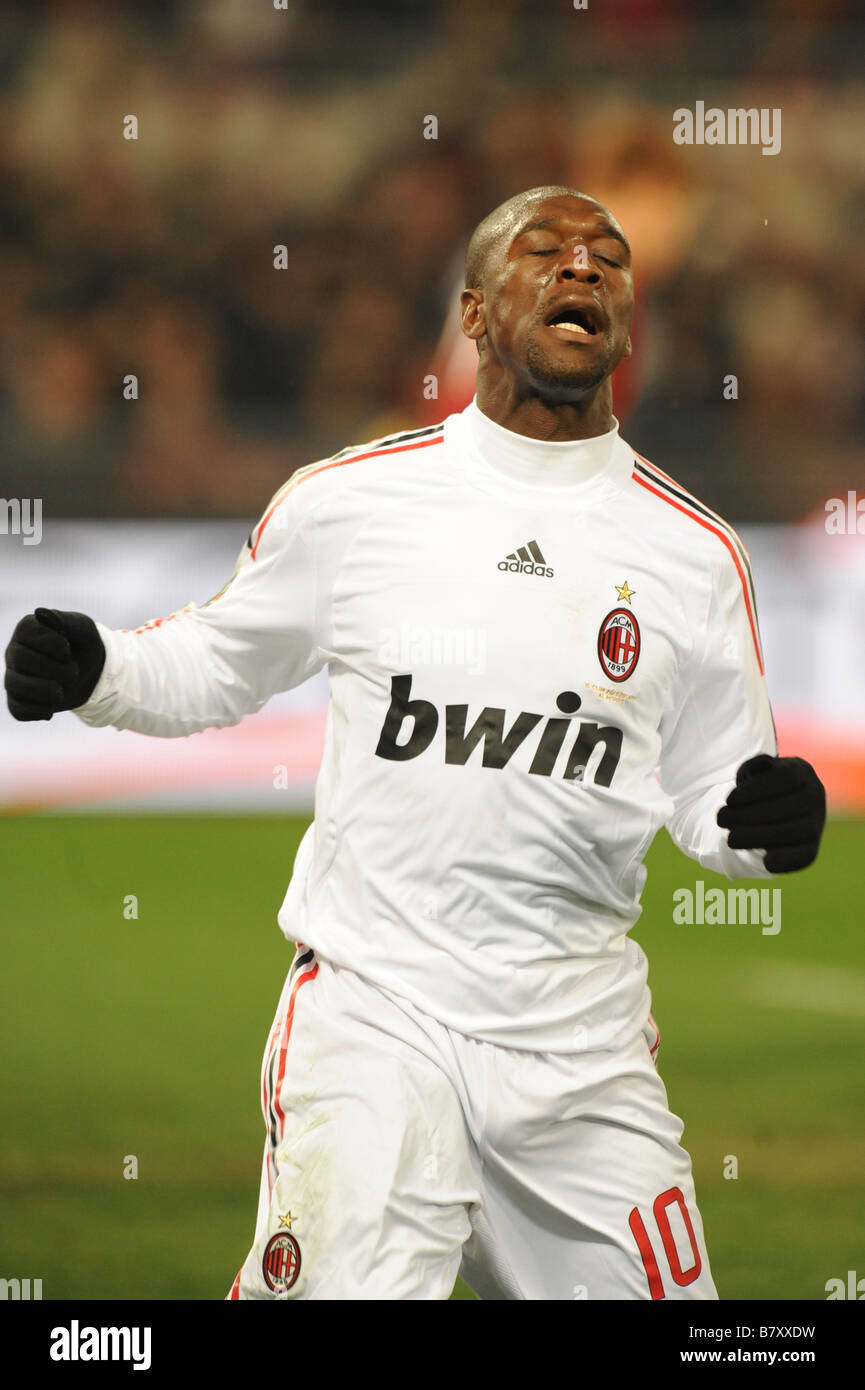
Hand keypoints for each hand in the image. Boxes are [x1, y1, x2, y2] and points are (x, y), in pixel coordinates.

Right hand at [4, 608, 105, 721]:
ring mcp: (14, 677)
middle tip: (73, 672)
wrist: (92, 674)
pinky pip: (17, 710)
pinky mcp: (18, 700)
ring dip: (45, 691)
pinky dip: (38, 711)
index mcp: (27, 629)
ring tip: (62, 691)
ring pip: (14, 685)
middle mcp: (14, 651)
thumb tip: (41, 613)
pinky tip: (52, 707)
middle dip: (53, 669)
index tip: (68, 650)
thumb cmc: (84, 646)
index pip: (26, 634)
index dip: (52, 645)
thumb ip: (65, 621)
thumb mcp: (83, 630)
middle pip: (19, 658)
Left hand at [717, 753, 825, 872]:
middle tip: (721, 820)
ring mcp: (816, 821)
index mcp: (801, 771)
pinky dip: (787, 860)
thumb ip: (752, 767)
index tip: (729, 799)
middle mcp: (815, 795)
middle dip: (749, 815)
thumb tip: (752, 774)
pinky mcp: (812, 845)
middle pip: (786, 807)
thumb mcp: (754, 769)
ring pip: (794, 831)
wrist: (774, 805)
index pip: (785, 778)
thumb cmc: (760, 785)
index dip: (755, 790)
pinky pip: (806, 855)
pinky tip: (766, 861)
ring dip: (759, 837)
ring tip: (730, 838)